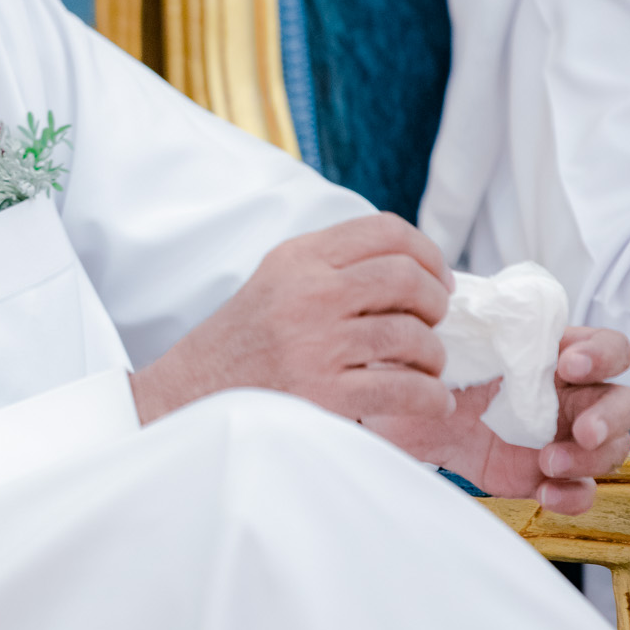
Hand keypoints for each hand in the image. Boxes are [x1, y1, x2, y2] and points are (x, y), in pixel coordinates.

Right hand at [131, 213, 454, 428]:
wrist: (192, 395)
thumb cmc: (241, 342)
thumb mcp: (276, 280)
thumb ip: (333, 264)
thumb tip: (414, 267)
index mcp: (298, 259)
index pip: (385, 231)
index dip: (428, 252)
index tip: (437, 277)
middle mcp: (308, 294)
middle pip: (406, 278)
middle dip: (435, 301)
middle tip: (433, 320)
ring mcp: (316, 344)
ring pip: (411, 336)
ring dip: (433, 354)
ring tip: (426, 364)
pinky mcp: (324, 394)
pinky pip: (403, 390)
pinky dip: (429, 395)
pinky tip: (430, 398)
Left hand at [368, 326, 629, 512]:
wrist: (403, 413)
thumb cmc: (429, 367)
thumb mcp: (444, 339)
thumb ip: (462, 322)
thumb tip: (454, 301)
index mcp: (553, 352)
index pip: (607, 347)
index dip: (601, 355)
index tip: (568, 365)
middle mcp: (567, 394)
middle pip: (623, 403)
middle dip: (612, 417)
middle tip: (582, 430)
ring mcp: (559, 436)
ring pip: (610, 449)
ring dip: (590, 459)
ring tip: (548, 463)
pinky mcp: (542, 474)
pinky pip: (579, 490)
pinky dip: (572, 496)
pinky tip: (546, 493)